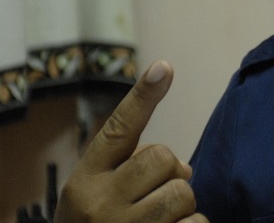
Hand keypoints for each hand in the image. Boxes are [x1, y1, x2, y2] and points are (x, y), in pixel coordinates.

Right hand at [54, 61, 208, 222]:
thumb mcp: (96, 195)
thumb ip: (131, 170)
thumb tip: (186, 167)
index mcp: (86, 179)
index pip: (119, 129)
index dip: (143, 96)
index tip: (165, 66)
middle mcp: (99, 203)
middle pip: (165, 159)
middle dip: (172, 173)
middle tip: (155, 195)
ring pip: (184, 194)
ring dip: (184, 207)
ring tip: (160, 221)